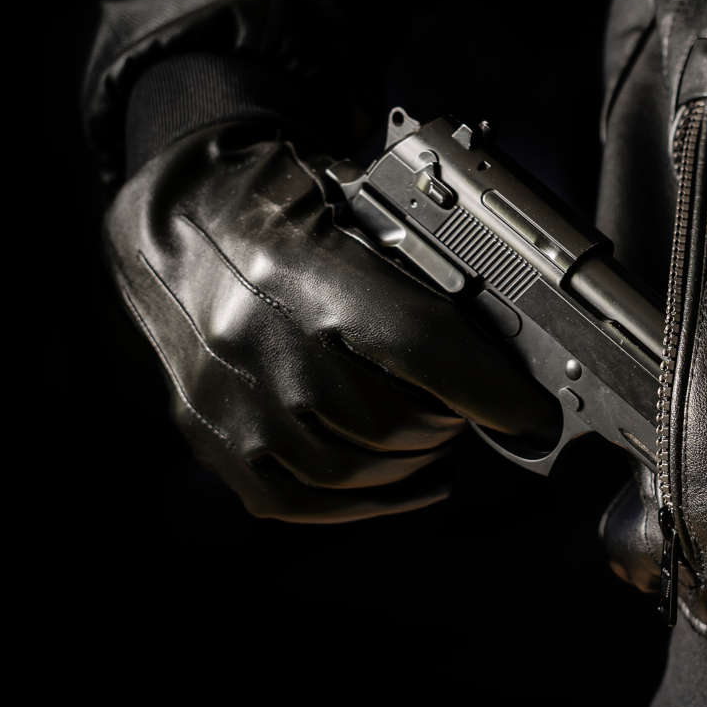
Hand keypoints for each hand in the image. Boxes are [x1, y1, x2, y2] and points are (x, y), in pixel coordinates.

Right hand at [104, 121, 559, 521]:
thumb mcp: (359, 208)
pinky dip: (361, 503)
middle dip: (449, 424)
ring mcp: (226, 398)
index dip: (488, 389)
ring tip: (435, 439)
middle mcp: (257, 340)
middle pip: (389, 422)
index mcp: (303, 269)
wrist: (177, 212)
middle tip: (471, 411)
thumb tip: (500, 344)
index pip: (419, 347)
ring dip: (410, 464)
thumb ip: (421, 276)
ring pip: (347, 470)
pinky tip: (402, 484)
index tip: (530, 410)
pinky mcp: (206, 435)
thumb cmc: (279, 204)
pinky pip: (294, 500)